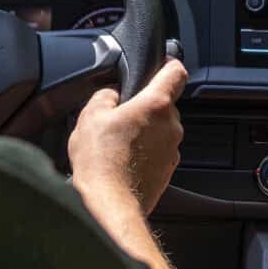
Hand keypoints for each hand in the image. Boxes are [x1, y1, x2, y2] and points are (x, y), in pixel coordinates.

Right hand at [69, 58, 187, 215]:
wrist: (110, 204)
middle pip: (165, 103)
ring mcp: (173, 148)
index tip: (159, 65)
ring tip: (118, 142)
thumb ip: (106, 95)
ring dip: (145, 130)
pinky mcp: (168, 169)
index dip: (168, 64)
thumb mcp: (91, 116)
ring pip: (161, 128)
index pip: (176, 71)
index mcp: (156, 104)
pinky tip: (123, 160)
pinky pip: (159, 150)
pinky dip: (145, 151)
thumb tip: (113, 94)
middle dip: (145, 105)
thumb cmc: (101, 162)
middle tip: (121, 115)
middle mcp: (172, 125)